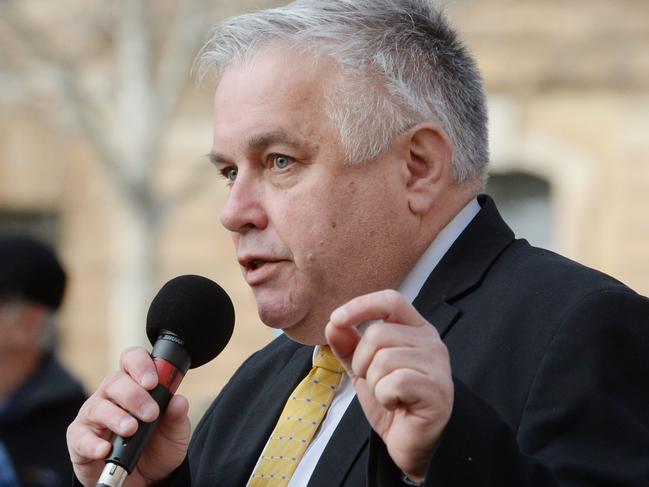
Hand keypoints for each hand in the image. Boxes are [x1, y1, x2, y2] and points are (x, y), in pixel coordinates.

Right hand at [66, 347, 190, 486]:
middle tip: (151, 413)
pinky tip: (105, 449)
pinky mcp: (79, 440)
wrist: (146, 481)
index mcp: (135, 385)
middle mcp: (111, 396)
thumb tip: (179, 401)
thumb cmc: (158, 447)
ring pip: (98, 406)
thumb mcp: (175, 433)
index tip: (153, 381)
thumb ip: (177, 417)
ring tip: (131, 429)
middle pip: (115, 381)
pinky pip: (80, 436)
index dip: (140, 365)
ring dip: (116, 417)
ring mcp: (93, 416)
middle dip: (134, 396)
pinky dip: (92, 443)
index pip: (131, 360)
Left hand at [325, 290, 452, 481]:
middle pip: (379, 333)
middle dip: (362, 361)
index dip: (361, 305)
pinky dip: (385, 397)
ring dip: (374, 383)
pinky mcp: (437, 390)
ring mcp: (437, 365)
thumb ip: (349, 346)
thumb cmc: (392, 401)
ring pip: (384, 359)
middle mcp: (430, 341)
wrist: (410, 442)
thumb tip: (333, 325)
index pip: (391, 300)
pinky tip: (396, 404)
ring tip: (387, 395)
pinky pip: (394, 382)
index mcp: (416, 329)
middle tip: (373, 381)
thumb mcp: (363, 369)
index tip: (337, 319)